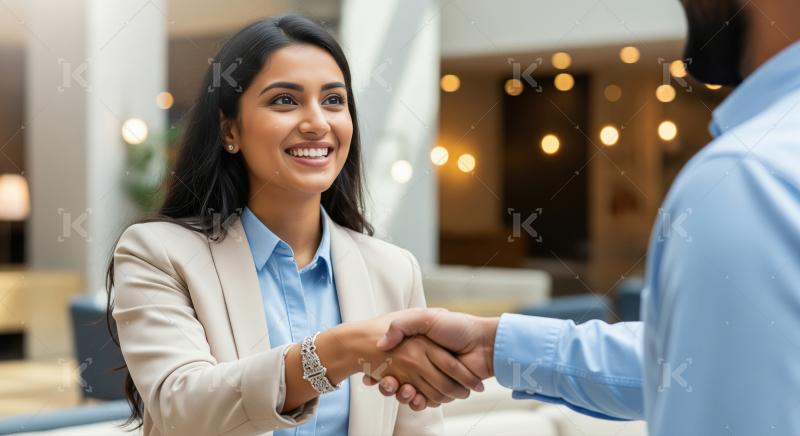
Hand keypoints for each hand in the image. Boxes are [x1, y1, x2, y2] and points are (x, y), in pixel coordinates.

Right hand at [362, 308, 498, 410]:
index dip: (379, 369)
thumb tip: (382, 343)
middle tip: (386, 382)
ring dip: (400, 394)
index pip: (391, 361)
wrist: (484, 343)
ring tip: (400, 388)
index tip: (370, 373)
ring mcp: (432, 378)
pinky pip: (425, 401)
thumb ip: (402, 325)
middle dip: (388, 384)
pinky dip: (418, 402)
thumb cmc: (457, 327)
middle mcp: (422, 363)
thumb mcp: (426, 317)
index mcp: (416, 347)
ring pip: (408, 393)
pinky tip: (414, 395)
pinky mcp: (443, 392)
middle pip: (396, 379)